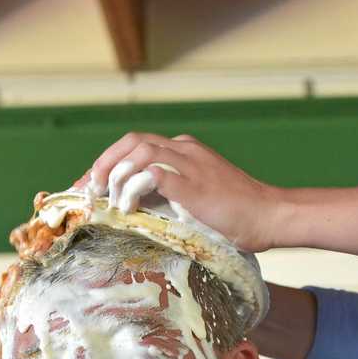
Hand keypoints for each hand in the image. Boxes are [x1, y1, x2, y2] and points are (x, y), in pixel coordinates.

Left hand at [77, 132, 280, 252]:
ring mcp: (189, 164)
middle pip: (131, 141)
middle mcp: (184, 150)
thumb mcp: (194, 201)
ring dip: (117, 177)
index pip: (136, 146)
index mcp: (184, 152)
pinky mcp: (192, 182)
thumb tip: (132, 211)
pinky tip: (128, 208)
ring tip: (111, 203)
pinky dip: (133, 188)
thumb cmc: (235, 217)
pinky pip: (151, 173)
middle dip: (104, 164)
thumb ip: (167, 197)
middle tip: (90, 191)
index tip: (88, 186)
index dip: (107, 163)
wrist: (269, 216)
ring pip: (138, 152)